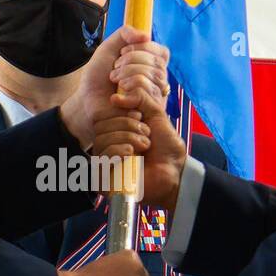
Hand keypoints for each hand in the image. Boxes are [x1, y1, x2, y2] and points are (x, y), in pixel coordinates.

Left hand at [60, 27, 169, 148]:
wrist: (86, 101)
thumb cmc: (98, 77)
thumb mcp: (108, 48)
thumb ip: (125, 34)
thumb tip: (147, 35)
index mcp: (152, 65)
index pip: (162, 53)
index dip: (143, 48)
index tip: (122, 52)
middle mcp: (157, 81)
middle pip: (158, 64)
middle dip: (131, 60)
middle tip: (114, 69)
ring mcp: (155, 97)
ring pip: (154, 76)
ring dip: (128, 73)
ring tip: (114, 81)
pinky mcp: (148, 112)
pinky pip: (148, 92)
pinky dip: (130, 89)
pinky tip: (117, 95)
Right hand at [91, 88, 186, 212]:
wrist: (175, 171)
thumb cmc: (167, 148)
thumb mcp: (156, 114)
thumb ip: (140, 99)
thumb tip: (114, 97)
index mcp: (116, 131)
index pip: (103, 116)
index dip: (120, 113)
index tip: (140, 116)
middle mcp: (108, 145)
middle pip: (100, 126)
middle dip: (126, 125)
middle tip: (146, 134)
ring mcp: (105, 162)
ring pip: (101, 140)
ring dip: (127, 138)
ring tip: (144, 145)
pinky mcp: (105, 178)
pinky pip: (102, 157)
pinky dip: (118, 151)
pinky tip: (132, 155)